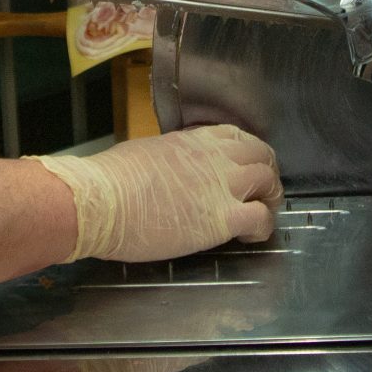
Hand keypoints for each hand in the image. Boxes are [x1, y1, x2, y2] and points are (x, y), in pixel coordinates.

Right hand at [33, 123, 282, 262]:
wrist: (100, 201)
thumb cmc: (110, 181)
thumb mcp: (146, 154)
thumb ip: (169, 160)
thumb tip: (171, 173)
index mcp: (192, 141)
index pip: (236, 136)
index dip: (248, 151)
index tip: (245, 165)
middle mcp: (214, 157)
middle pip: (260, 154)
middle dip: (266, 173)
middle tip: (262, 192)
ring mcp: (221, 186)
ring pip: (268, 181)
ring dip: (270, 198)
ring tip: (263, 213)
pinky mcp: (222, 218)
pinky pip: (261, 218)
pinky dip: (264, 227)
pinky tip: (252, 236)